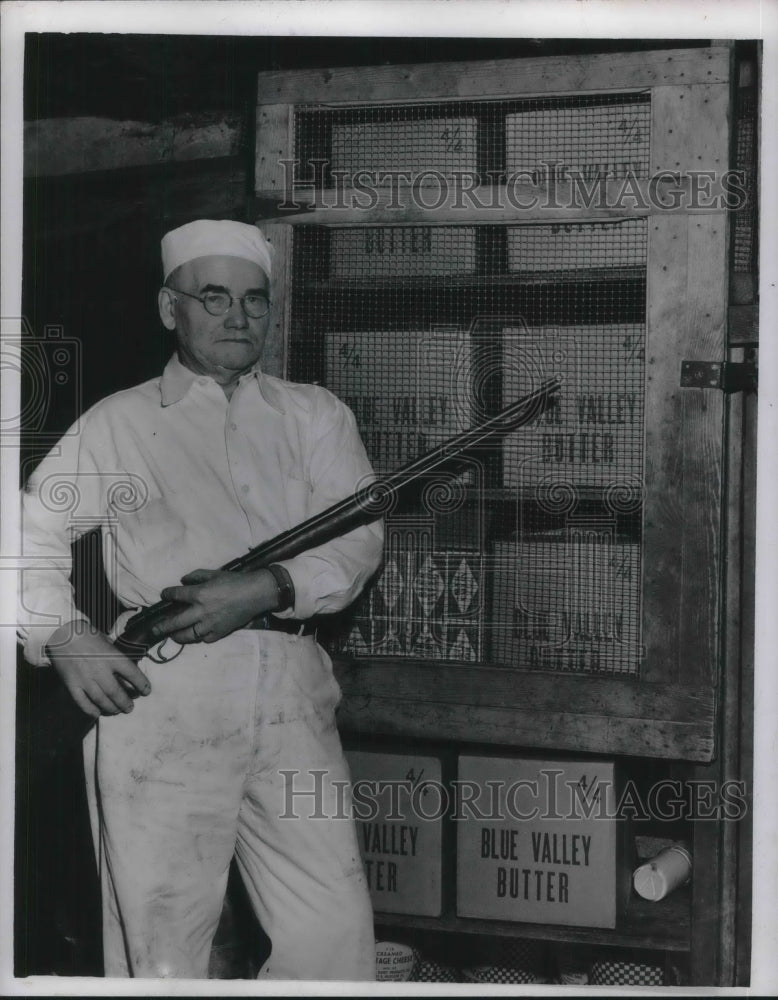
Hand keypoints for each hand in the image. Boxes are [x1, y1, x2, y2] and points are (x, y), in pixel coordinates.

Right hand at [47, 619, 151, 717]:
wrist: (61, 633)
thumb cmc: (87, 634)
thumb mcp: (107, 641)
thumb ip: (115, 655)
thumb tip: (123, 668)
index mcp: (112, 657)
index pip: (132, 674)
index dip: (142, 684)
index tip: (146, 691)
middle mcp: (100, 670)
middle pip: (116, 692)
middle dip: (125, 703)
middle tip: (130, 708)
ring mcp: (85, 679)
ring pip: (101, 700)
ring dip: (111, 708)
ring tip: (116, 711)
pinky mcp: (71, 685)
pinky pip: (82, 702)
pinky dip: (91, 710)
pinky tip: (97, 713)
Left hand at [152, 568, 279, 644]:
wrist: (256, 594)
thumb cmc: (236, 581)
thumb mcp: (215, 573)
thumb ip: (196, 576)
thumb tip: (183, 581)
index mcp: (199, 594)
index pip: (176, 595)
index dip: (167, 594)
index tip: (164, 595)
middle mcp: (201, 611)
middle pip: (175, 622)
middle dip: (162, 627)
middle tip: (154, 630)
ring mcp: (210, 624)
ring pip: (188, 635)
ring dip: (177, 636)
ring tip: (172, 636)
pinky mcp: (220, 632)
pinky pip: (204, 639)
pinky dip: (198, 637)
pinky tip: (196, 635)